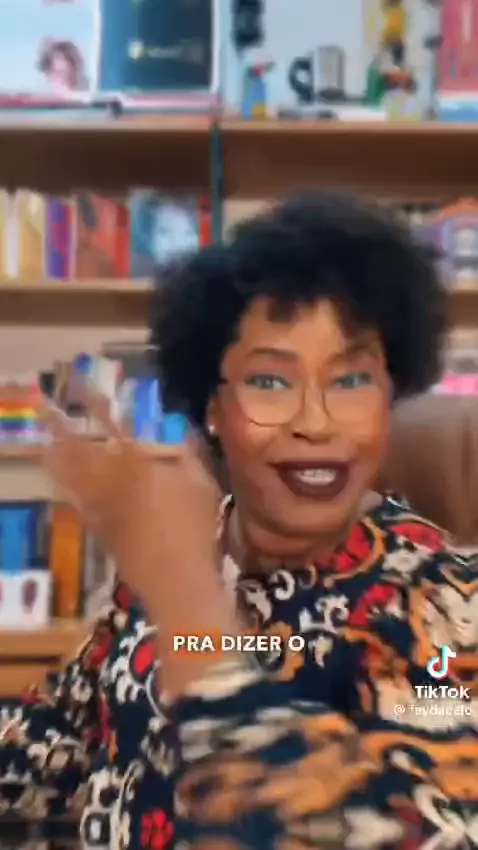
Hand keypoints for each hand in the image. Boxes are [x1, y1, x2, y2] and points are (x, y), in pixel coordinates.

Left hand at [42, 389, 220, 613]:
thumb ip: (189, 454)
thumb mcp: (203, 484)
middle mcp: (112, 478)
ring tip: (47, 441)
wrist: (175, 577)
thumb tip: (182, 431)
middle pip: (79, 448)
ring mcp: (100, 504)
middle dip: (61, 427)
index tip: (79, 383)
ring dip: (58, 455)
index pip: (113, 424)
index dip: (94, 402)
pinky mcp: (98, 526)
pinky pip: (75, 500)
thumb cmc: (195, 527)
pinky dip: (65, 485)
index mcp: (139, 462)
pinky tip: (60, 480)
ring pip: (70, 473)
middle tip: (47, 410)